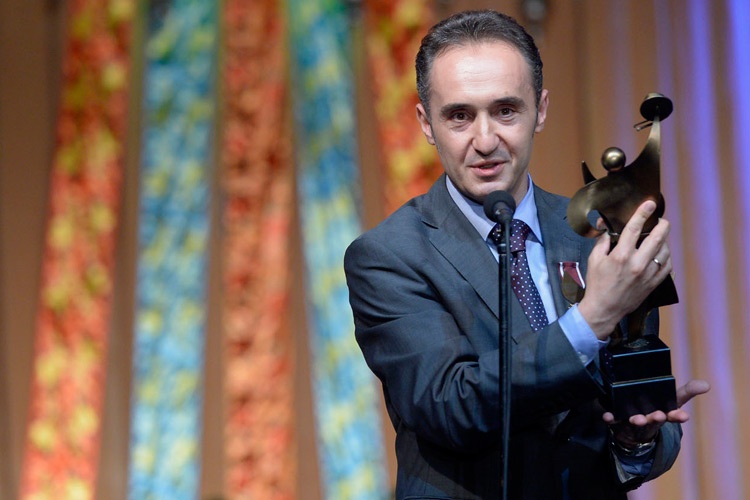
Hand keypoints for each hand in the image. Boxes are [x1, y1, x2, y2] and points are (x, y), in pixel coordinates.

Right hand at [578, 200, 672, 338]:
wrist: (604, 309)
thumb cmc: (597, 284)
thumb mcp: (594, 260)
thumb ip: (603, 242)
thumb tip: (608, 228)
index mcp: (621, 255)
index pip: (635, 228)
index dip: (643, 213)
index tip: (650, 203)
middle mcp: (637, 263)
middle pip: (657, 237)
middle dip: (662, 225)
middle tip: (661, 220)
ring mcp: (648, 274)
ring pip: (665, 251)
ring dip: (664, 241)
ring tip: (659, 238)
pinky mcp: (653, 283)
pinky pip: (667, 266)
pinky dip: (666, 257)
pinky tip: (661, 254)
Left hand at [604, 379, 710, 447]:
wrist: (635, 427)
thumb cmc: (656, 408)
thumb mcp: (673, 400)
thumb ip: (687, 391)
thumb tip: (706, 385)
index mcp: (663, 413)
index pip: (674, 415)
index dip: (678, 416)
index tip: (684, 416)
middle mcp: (649, 419)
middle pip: (654, 420)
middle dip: (656, 418)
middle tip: (659, 415)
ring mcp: (633, 421)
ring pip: (635, 422)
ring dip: (637, 420)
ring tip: (639, 419)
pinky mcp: (618, 421)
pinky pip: (613, 421)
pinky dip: (611, 418)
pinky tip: (608, 416)